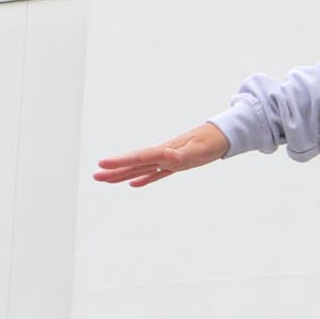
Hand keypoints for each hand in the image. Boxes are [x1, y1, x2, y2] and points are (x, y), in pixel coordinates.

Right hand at [93, 122, 229, 187]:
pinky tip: (133, 184)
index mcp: (166, 151)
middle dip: (115, 170)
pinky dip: (144, 178)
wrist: (224, 134)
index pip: (139, 157)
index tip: (101, 164)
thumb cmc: (213, 141)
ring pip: (141, 168)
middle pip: (135, 163)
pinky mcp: (176, 163)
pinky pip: (156, 173)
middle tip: (95, 176)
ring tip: (105, 180)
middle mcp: (164, 154)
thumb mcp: (200, 149)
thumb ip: (183, 155)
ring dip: (123, 174)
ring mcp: (168, 159)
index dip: (120, 162)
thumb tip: (167, 157)